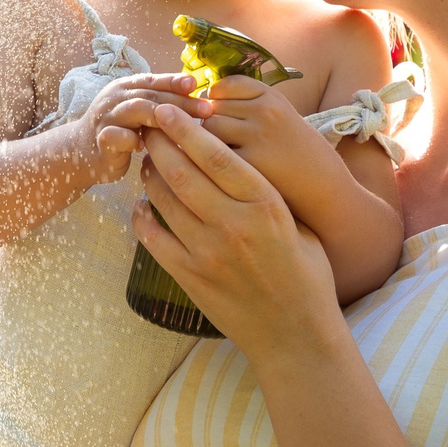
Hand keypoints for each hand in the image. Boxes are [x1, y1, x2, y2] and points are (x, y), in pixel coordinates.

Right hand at [78, 71, 200, 184]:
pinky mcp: (101, 139)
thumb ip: (160, 103)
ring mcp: (105, 117)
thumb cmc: (119, 131)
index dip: (176, 81)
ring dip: (163, 117)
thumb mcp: (139, 112)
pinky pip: (118, 136)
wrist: (81, 152)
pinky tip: (149, 148)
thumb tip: (197, 97)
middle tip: (207, 109)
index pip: (154, 80)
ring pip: (135, 109)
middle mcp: (115, 97)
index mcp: (126, 87)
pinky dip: (134, 140)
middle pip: (150, 94)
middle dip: (180, 101)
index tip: (198, 86)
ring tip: (188, 127)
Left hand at [136, 102, 338, 349]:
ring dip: (150, 175)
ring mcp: (207, 253)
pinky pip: (153, 238)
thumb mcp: (297, 225)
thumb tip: (236, 161)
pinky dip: (141, 217)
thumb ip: (267, 194)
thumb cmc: (306, 277)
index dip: (187, 129)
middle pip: (182, 172)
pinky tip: (141, 205)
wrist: (296, 336)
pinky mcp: (189, 277)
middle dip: (159, 143)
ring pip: (163, 200)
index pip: (216, 157)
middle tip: (147, 126)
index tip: (168, 110)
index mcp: (266, 206)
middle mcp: (233, 225)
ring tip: (147, 160)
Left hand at [190, 75, 335, 212]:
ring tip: (220, 157)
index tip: (217, 113)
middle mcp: (265, 112)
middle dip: (209, 122)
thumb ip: (250, 108)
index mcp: (273, 98)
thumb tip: (205, 100)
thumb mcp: (283, 119)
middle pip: (213, 106)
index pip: (227, 84)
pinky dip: (211, 163)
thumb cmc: (301, 157)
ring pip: (209, 128)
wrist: (326, 191)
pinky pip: (213, 154)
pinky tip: (223, 173)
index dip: (216, 98)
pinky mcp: (250, 164)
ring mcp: (258, 137)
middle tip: (218, 141)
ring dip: (206, 142)